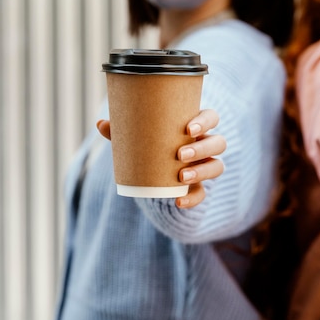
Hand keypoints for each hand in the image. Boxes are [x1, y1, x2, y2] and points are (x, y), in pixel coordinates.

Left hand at [96, 109, 225, 208]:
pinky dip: (193, 199)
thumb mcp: (138, 136)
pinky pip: (203, 194)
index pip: (212, 118)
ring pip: (217, 166)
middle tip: (180, 155)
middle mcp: (206, 145)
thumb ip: (123, 130)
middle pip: (219, 143)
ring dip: (202, 171)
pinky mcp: (199, 187)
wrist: (153, 172)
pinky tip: (179, 201)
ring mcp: (205, 166)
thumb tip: (101, 124)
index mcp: (195, 127)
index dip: (205, 121)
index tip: (188, 129)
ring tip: (181, 176)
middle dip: (202, 148)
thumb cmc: (151, 144)